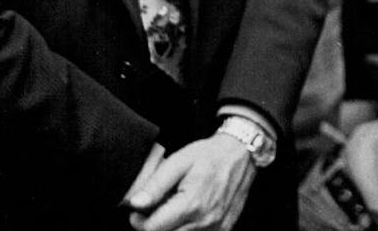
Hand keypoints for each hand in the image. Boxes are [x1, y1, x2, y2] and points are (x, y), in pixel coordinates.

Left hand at [125, 135, 254, 230]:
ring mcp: (215, 227)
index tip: (138, 210)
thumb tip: (135, 203)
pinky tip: (188, 215)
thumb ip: (156, 184)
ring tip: (173, 209)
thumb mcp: (179, 161)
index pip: (152, 229)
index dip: (139, 221)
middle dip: (154, 226)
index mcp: (190, 204)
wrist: (242, 154)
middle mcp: (204, 221)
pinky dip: (187, 228)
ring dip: (171, 227)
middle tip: (155, 209)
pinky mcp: (223, 229)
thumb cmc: (210, 155)